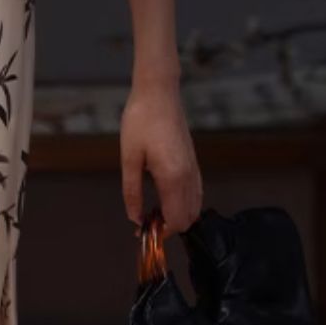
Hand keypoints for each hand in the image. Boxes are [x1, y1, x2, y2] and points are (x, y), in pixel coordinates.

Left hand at [119, 78, 202, 233]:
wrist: (159, 93)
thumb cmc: (140, 121)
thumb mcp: (129, 158)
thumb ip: (132, 192)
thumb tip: (135, 218)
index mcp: (173, 177)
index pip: (176, 220)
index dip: (161, 231)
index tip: (142, 229)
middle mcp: (189, 176)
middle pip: (188, 218)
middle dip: (169, 226)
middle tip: (145, 220)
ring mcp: (194, 169)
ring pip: (195, 207)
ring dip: (177, 215)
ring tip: (152, 210)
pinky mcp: (194, 162)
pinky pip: (196, 193)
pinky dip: (183, 203)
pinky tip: (164, 197)